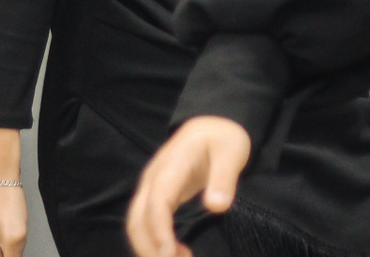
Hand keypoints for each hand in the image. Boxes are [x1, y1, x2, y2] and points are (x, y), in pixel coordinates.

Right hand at [127, 117, 251, 256]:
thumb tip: (216, 206)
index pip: (157, 201)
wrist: (211, 125)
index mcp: (172, 165)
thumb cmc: (222, 138)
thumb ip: (225, 177)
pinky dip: (154, 242)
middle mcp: (154, 177)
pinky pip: (146, 222)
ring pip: (137, 223)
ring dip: (150, 248)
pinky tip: (175, 253)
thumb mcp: (232, 151)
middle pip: (138, 217)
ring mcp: (152, 187)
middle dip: (150, 248)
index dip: (159, 230)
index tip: (169, 255)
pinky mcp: (156, 195)